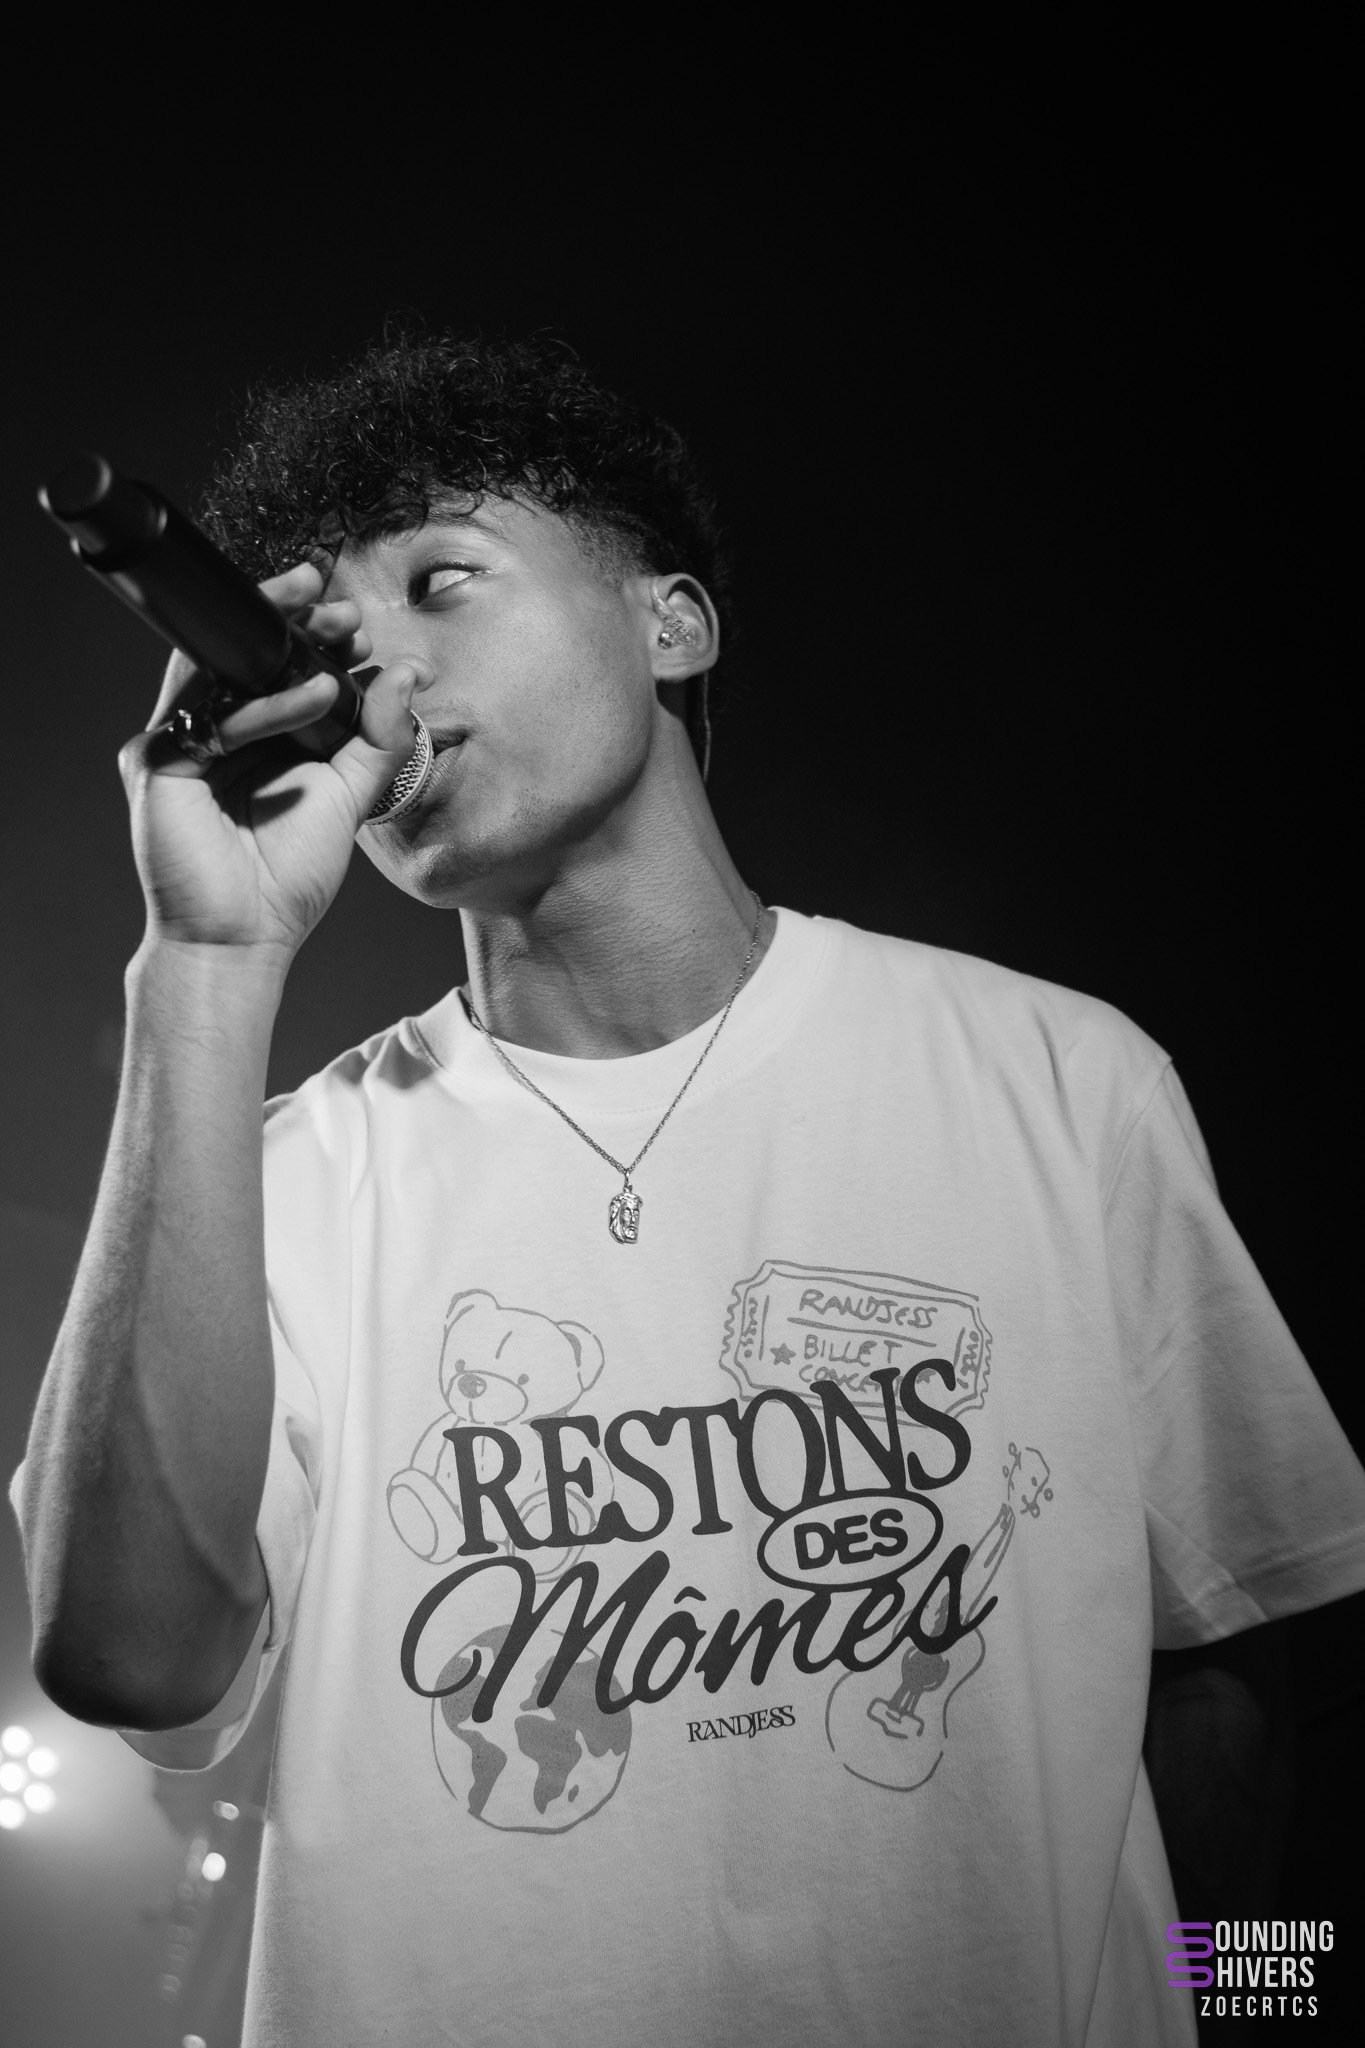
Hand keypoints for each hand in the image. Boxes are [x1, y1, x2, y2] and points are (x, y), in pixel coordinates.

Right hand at [120, 564, 430, 959]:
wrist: (243, 936)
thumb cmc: (287, 877)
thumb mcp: (350, 795)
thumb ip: (378, 735)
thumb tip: (408, 670)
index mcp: (252, 735)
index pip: (276, 668)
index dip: (315, 641)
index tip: (360, 627)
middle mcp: (211, 731)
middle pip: (243, 656)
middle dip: (293, 622)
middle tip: (342, 607)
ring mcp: (179, 743)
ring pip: (222, 669)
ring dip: (278, 642)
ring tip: (335, 626)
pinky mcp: (158, 762)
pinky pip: (214, 718)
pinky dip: (269, 707)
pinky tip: (317, 695)